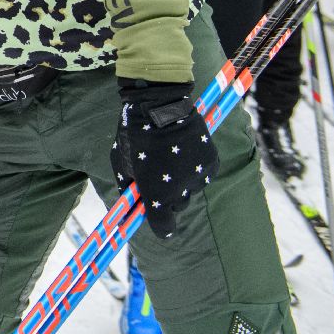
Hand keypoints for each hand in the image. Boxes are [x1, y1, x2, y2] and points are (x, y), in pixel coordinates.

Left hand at [111, 79, 218, 238]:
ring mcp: (199, 177)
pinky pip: (203, 175)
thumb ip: (127, 188)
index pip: (164, 227)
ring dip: (182, 181)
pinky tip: (184, 152)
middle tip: (157, 177)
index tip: (156, 219)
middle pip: (177, 206)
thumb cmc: (134, 135)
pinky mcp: (212, 163)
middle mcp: (182, 191)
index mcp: (158, 195)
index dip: (160, 224)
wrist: (159, 106)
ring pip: (191, 190)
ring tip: (170, 158)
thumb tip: (129, 205)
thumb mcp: (121, 163)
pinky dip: (195, 168)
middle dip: (167, 197)